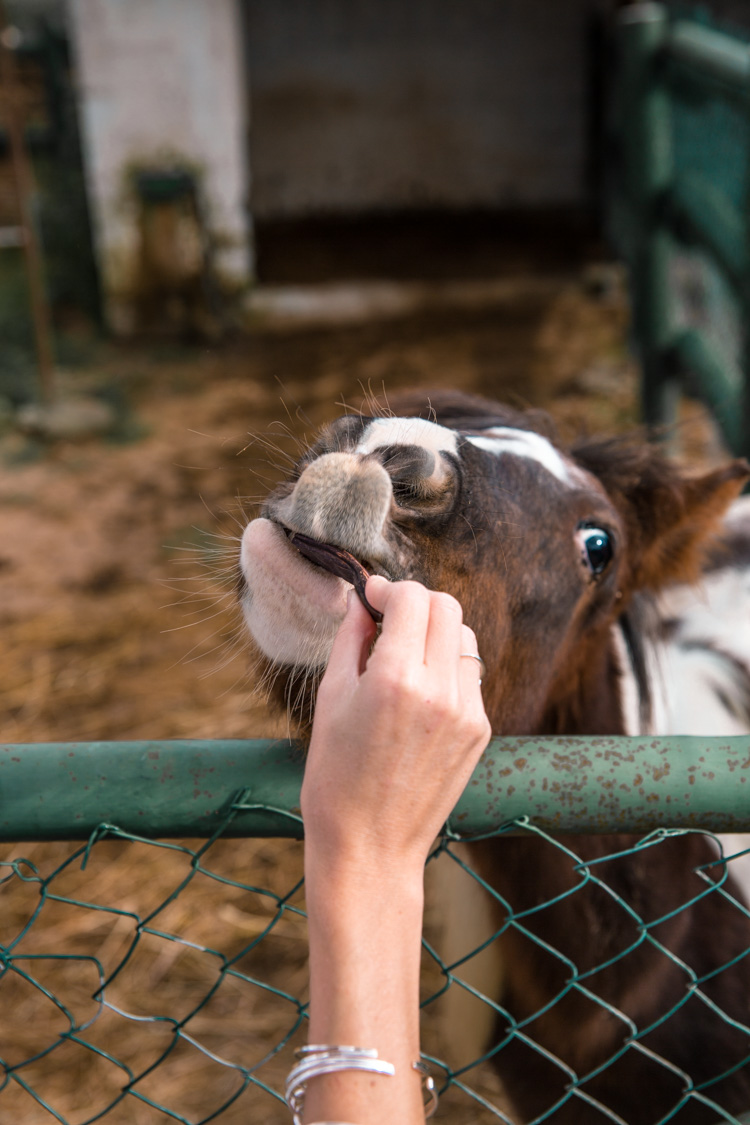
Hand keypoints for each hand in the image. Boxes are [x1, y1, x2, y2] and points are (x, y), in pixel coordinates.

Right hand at [301, 576, 490, 871]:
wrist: (370, 847)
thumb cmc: (335, 776)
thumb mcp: (331, 699)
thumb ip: (352, 639)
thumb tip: (363, 601)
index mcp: (395, 679)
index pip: (412, 598)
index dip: (389, 588)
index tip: (371, 597)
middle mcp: (439, 691)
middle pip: (447, 606)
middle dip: (416, 602)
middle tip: (388, 618)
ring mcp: (467, 712)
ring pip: (465, 636)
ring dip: (436, 631)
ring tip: (403, 656)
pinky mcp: (481, 731)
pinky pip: (471, 675)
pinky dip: (447, 667)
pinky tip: (419, 691)